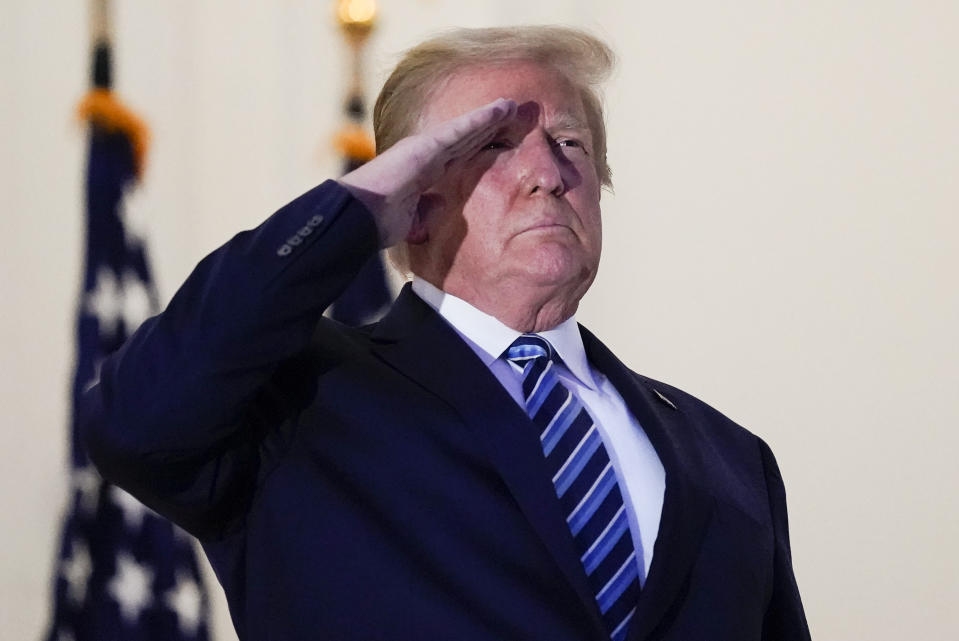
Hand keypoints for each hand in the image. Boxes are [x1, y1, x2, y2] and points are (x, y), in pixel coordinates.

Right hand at [337, 98, 517, 246]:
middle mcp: (425, 156)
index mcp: (423, 172)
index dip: (479, 145)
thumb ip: (427, 209)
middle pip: (466, 138)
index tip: (500, 139)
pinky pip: (459, 130)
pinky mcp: (425, 146)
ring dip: (489, 117)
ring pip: (465, 129)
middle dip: (488, 127)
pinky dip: (480, 119)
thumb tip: (442, 202)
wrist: (359, 217)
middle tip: (512, 114)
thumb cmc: (377, 221)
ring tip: (512, 105)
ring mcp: (425, 148)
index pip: (459, 156)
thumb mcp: (411, 219)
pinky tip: (499, 110)